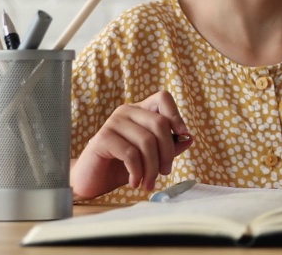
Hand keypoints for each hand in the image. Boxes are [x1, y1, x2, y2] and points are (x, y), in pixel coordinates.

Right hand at [70, 90, 193, 199]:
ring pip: (147, 141)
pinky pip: (130, 153)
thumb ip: (169, 147)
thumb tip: (189, 138)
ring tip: (149, 183)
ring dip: (152, 167)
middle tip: (165, 172)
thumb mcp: (150, 157)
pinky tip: (135, 182)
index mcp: (140, 111)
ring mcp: (113, 122)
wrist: (91, 181)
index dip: (176, 115)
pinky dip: (137, 171)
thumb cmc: (121, 166)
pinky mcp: (103, 138)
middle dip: (167, 152)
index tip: (182, 134)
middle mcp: (127, 111)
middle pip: (160, 123)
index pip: (163, 98)